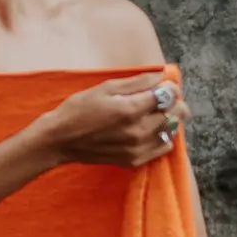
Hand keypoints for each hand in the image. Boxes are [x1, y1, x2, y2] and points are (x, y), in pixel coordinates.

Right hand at [38, 74, 180, 167]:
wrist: (60, 140)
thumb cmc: (79, 109)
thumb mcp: (106, 87)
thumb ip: (137, 82)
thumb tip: (160, 76)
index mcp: (132, 109)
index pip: (168, 95)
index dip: (170, 87)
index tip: (165, 84)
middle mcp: (139, 131)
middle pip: (175, 113)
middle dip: (173, 102)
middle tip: (162, 97)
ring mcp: (139, 148)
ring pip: (172, 130)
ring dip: (169, 119)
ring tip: (154, 113)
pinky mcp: (135, 160)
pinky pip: (163, 147)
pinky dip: (163, 137)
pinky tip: (150, 130)